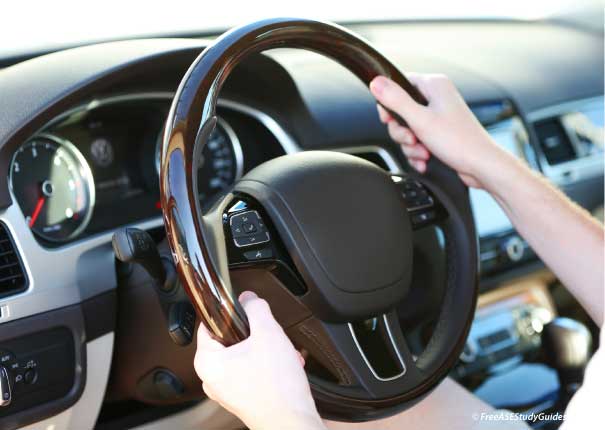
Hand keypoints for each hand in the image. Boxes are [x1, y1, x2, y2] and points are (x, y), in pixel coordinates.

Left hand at [194, 291, 325, 429]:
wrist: (292, 421)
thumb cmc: (277, 388)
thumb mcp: (268, 333)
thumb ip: (256, 308)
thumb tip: (249, 298)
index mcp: (207, 362)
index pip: (210, 324)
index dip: (232, 313)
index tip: (247, 312)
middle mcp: (212, 379)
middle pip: (231, 339)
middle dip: (256, 334)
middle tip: (270, 337)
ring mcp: (227, 390)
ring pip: (245, 354)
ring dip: (266, 349)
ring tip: (281, 353)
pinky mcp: (243, 397)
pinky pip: (252, 370)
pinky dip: (269, 365)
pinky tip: (285, 366)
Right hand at [369, 74, 512, 188]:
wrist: (481, 165)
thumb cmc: (459, 142)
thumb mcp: (419, 120)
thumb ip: (395, 100)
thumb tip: (375, 82)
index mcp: (434, 85)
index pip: (399, 84)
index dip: (389, 104)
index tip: (389, 120)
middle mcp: (437, 97)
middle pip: (400, 111)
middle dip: (402, 132)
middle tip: (412, 139)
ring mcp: (439, 116)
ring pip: (408, 129)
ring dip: (411, 146)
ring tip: (423, 153)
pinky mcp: (440, 133)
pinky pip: (418, 140)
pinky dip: (418, 153)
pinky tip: (425, 160)